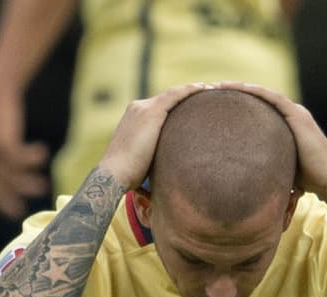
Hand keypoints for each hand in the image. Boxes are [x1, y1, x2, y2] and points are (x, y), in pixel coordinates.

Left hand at [0, 86, 50, 218]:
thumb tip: (13, 180)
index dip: (1, 205)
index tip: (16, 212)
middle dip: (15, 199)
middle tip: (30, 206)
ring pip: (13, 179)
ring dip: (29, 184)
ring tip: (44, 184)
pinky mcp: (3, 144)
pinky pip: (21, 161)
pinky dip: (33, 160)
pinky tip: (43, 152)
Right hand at [96, 82, 214, 188]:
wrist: (113, 175)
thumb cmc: (127, 177)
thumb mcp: (143, 161)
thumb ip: (155, 156)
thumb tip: (169, 168)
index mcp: (134, 119)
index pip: (161, 108)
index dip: (178, 107)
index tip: (194, 109)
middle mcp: (138, 108)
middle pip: (168, 98)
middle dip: (188, 96)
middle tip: (210, 95)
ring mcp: (144, 108)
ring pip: (174, 93)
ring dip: (194, 90)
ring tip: (213, 89)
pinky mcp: (151, 112)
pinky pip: (176, 95)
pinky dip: (191, 90)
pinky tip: (206, 89)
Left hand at [214, 81, 326, 200]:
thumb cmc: (308, 181)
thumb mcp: (281, 169)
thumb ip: (267, 167)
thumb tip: (245, 181)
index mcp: (287, 126)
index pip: (259, 110)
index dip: (240, 105)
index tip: (218, 104)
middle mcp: (291, 116)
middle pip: (259, 99)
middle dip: (237, 93)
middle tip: (213, 90)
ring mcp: (295, 113)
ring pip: (264, 94)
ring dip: (242, 88)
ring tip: (220, 85)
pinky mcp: (297, 115)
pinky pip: (273, 98)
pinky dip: (256, 91)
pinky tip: (240, 87)